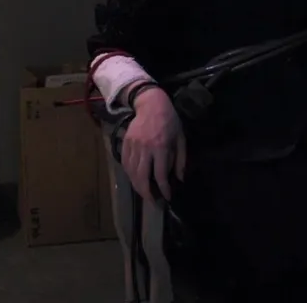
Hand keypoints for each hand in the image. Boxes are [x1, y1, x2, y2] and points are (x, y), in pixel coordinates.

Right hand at [121, 85, 185, 201]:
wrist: (152, 104)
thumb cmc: (170, 121)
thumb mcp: (181, 138)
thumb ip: (181, 160)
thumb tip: (179, 179)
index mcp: (161, 147)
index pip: (160, 174)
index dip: (163, 189)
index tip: (167, 197)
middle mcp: (145, 148)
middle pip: (141, 177)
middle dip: (146, 193)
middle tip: (152, 202)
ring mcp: (133, 145)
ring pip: (131, 172)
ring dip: (137, 186)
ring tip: (144, 193)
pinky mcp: (125, 142)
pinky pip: (125, 163)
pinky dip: (129, 174)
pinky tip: (135, 180)